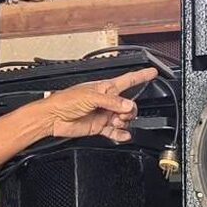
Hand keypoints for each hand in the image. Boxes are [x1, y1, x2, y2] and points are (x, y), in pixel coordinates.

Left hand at [34, 68, 157, 142]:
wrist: (53, 118)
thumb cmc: (65, 101)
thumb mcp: (91, 97)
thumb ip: (112, 102)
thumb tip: (128, 106)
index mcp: (105, 88)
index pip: (127, 80)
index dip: (141, 76)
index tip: (153, 72)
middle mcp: (106, 100)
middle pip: (129, 105)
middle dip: (130, 111)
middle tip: (122, 114)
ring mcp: (103, 114)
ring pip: (124, 119)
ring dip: (124, 122)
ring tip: (115, 122)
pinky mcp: (99, 126)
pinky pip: (115, 131)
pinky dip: (120, 134)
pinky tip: (123, 135)